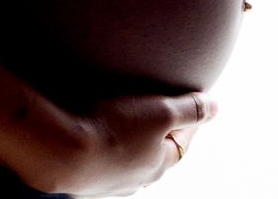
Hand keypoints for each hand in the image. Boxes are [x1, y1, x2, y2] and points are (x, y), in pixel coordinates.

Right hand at [39, 91, 214, 197]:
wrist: (61, 151)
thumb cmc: (113, 130)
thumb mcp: (160, 112)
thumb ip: (190, 109)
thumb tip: (216, 106)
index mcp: (160, 165)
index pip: (183, 140)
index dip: (185, 118)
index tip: (181, 98)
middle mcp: (138, 179)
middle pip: (154, 149)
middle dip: (154, 127)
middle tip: (148, 101)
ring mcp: (110, 180)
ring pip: (126, 154)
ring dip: (126, 134)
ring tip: (116, 109)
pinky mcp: (85, 175)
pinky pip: (100, 155)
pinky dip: (102, 141)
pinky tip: (91, 124)